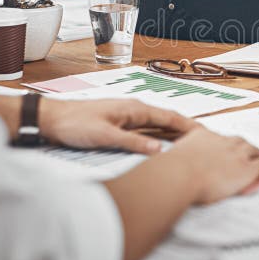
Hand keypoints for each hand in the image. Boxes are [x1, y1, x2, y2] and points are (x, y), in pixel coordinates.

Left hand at [39, 97, 198, 154]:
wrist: (51, 120)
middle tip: (205, 143)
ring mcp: (128, 117)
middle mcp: (135, 111)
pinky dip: (158, 139)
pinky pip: (146, 132)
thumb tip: (160, 150)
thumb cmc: (75, 124)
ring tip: (189, 147)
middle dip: (186, 131)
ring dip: (173, 136)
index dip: (190, 127)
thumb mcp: (105, 136)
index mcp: (135, 109)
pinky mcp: (120, 126)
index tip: (207, 135)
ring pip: (158, 127)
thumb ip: (133, 143)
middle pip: (168, 121)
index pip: (170, 118)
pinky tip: (162, 148)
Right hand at [167, 128, 258, 203]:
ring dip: (258, 154)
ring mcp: (237, 155)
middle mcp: (223, 142)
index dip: (224, 144)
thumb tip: (165, 166)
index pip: (218, 137)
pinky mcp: (247, 169)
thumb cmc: (172, 170)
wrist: (181, 174)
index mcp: (204, 137)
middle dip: (244, 146)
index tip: (225, 147)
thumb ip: (173, 159)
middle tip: (247, 151)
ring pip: (254, 150)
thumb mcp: (171, 158)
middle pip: (239, 141)